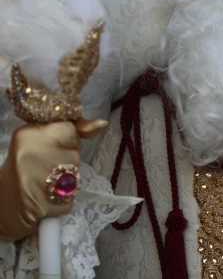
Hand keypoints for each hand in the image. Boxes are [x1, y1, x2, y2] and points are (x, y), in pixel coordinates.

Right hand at [0, 118, 106, 241]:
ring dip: (66, 184)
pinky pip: (70, 200)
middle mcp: (32, 153)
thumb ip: (73, 130)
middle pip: (74, 155)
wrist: (1, 208)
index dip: (66, 142)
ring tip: (46, 186)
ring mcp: (38, 179)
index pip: (69, 130)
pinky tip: (46, 201)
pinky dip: (62, 203)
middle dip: (67, 164)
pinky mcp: (43, 204)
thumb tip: (102, 124)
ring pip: (74, 178)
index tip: (54, 149)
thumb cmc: (25, 170)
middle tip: (47, 170)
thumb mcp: (42, 142)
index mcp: (28, 134)